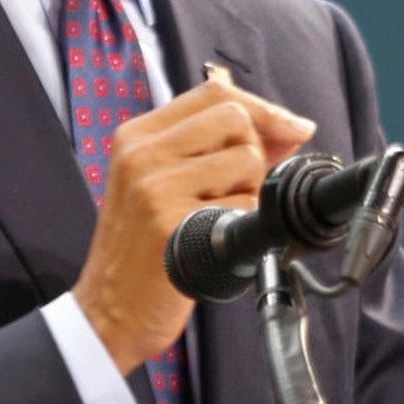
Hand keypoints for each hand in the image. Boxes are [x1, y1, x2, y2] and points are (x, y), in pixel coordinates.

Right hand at [72, 78, 315, 373]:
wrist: (110, 312)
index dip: (262, 109)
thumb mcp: (164, 183)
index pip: (215, 92)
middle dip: (254, 153)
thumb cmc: (145, 249)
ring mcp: (155, 186)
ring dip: (250, 193)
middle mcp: (142, 154)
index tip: (290, 130)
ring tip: (217, 219)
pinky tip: (214, 240)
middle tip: (234, 191)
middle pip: (235, 118)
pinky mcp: (173, 222)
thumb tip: (293, 127)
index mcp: (137, 136)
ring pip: (247, 161)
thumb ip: (220, 147)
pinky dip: (243, 225)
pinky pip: (244, 205)